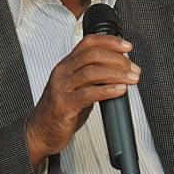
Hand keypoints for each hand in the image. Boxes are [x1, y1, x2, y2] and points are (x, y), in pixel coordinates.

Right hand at [26, 34, 140, 171]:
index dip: (110, 41)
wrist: (40, 132)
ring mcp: (62, 88)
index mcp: (67, 64)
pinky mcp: (64, 105)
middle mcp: (63, 72)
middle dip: (118, 59)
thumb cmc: (60, 110)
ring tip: (132, 78)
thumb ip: (93, 77)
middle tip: (134, 68)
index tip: (127, 46)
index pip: (88, 42)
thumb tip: (119, 70)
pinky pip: (88, 94)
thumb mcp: (76, 87)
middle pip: (93, 54)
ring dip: (117, 73)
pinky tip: (120, 90)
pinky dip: (108, 90)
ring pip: (92, 71)